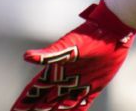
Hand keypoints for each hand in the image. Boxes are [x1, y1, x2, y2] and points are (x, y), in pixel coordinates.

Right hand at [11, 2, 135, 110]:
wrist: (111, 32)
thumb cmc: (88, 36)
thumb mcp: (68, 46)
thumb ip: (49, 54)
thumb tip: (26, 56)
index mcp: (54, 70)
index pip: (34, 90)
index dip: (24, 101)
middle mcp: (64, 78)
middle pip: (44, 99)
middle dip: (35, 109)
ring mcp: (78, 84)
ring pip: (61, 104)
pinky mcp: (94, 86)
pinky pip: (82, 104)